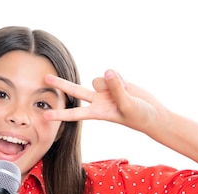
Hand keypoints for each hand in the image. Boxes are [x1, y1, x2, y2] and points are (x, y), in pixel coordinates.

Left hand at [43, 70, 168, 134]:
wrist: (152, 114)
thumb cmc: (139, 116)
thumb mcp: (127, 105)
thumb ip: (116, 89)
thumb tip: (107, 72)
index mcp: (98, 112)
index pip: (75, 113)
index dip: (60, 114)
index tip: (45, 116)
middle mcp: (98, 101)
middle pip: (75, 91)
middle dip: (61, 84)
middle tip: (44, 77)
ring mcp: (105, 91)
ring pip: (99, 79)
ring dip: (111, 82)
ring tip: (123, 89)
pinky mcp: (114, 82)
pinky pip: (112, 73)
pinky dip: (120, 78)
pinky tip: (127, 86)